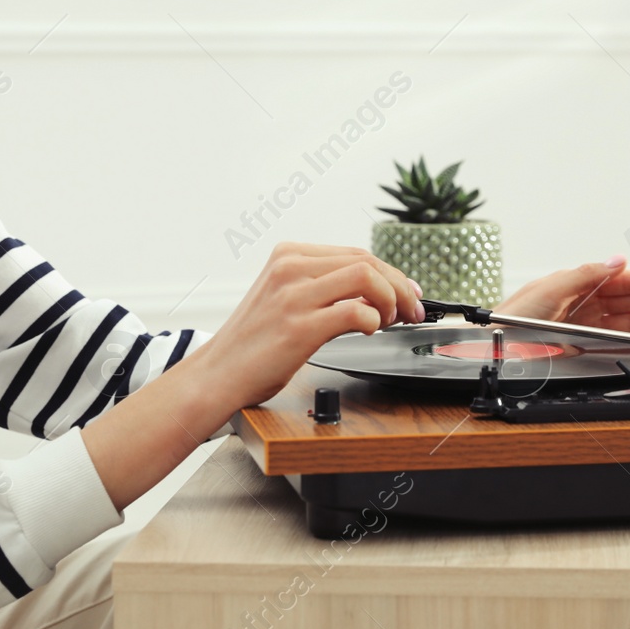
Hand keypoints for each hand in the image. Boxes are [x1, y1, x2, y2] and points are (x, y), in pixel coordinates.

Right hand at [198, 241, 424, 408]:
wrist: (217, 374)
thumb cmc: (252, 343)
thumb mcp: (283, 298)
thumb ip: (321, 287)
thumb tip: (375, 292)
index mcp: (287, 255)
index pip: (356, 253)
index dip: (390, 273)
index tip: (407, 292)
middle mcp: (290, 268)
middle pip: (367, 262)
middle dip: (400, 286)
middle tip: (412, 310)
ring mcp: (294, 295)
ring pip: (367, 277)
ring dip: (392, 300)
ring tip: (391, 321)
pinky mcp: (299, 326)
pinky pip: (355, 313)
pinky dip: (373, 322)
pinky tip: (369, 332)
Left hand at [493, 254, 629, 335]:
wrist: (494, 346)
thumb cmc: (514, 316)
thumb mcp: (549, 289)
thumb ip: (585, 275)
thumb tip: (617, 261)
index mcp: (579, 283)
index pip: (625, 281)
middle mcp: (585, 302)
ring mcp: (586, 324)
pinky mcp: (582, 344)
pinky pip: (619, 339)